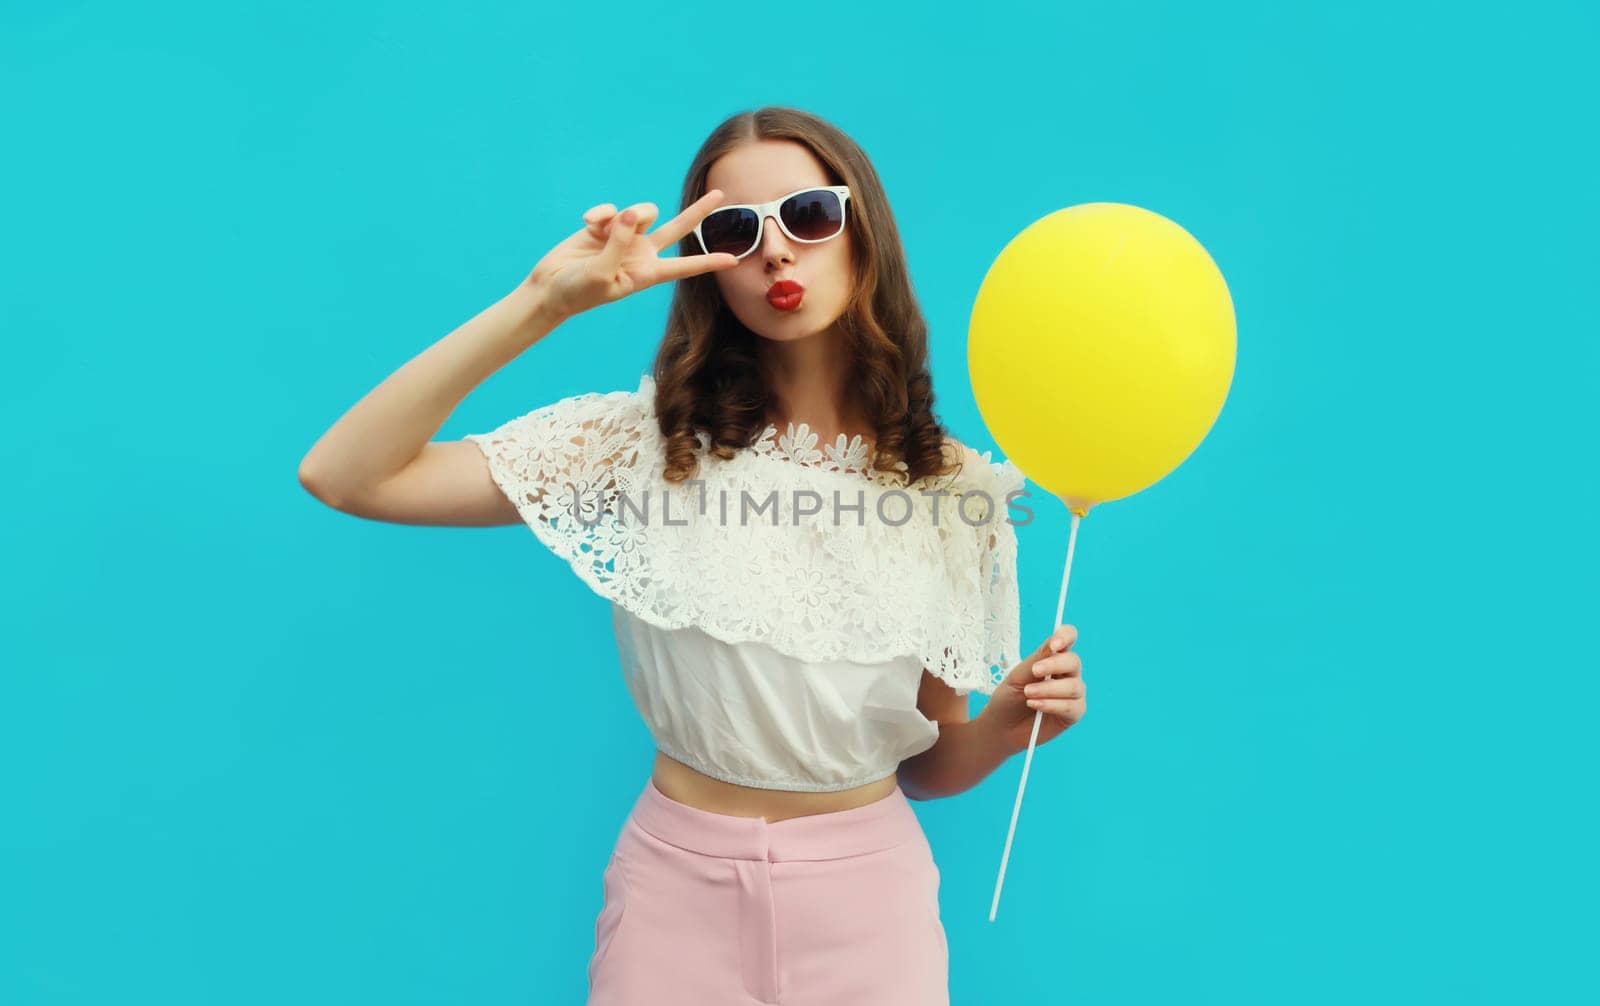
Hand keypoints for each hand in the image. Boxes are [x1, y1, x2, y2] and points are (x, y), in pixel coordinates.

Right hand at [520, 190, 740, 320]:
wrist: (550, 288)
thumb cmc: (577, 291)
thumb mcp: (601, 273)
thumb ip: (619, 243)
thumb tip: (632, 214)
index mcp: (646, 273)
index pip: (684, 267)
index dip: (708, 262)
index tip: (734, 261)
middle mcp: (641, 253)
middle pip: (677, 229)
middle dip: (697, 212)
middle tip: (719, 194)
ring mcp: (624, 237)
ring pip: (642, 212)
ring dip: (627, 214)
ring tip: (604, 227)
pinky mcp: (605, 225)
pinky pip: (612, 209)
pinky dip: (600, 213)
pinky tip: (587, 223)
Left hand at [979, 624, 1087, 753]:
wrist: (1001, 727)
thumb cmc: (1008, 698)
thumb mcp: (1017, 676)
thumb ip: (1037, 660)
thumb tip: (1054, 644)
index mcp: (1052, 658)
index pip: (1068, 637)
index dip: (1066, 636)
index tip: (1054, 645)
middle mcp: (1066, 673)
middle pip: (1073, 661)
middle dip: (1054, 665)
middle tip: (1034, 672)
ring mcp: (1072, 693)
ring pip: (1074, 686)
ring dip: (1049, 689)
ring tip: (1028, 694)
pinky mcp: (1073, 714)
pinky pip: (1072, 707)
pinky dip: (1052, 705)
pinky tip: (1036, 705)